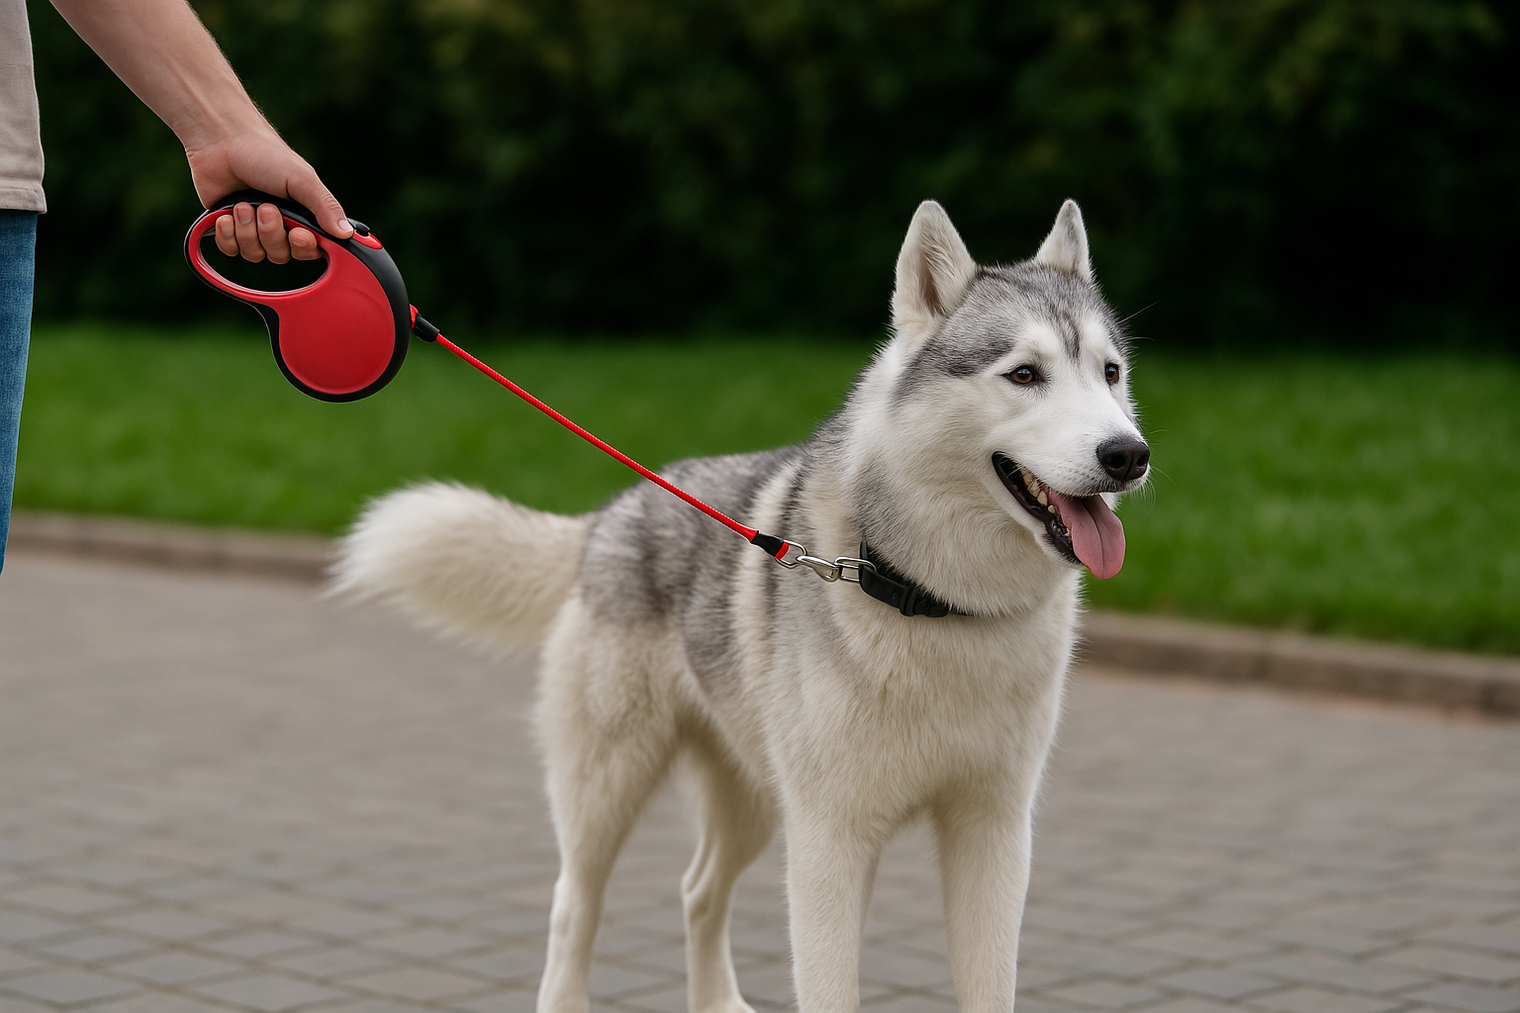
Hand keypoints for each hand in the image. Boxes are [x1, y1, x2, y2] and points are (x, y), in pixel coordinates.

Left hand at [187, 125, 352, 263]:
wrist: (221, 141)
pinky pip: (231, 250)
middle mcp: (280, 227)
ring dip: (246, 230)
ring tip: (242, 204)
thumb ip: (325, 207)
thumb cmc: (265, 155)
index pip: (312, 249)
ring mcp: (253, 230)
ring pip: (255, 254)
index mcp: (303, 216)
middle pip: (281, 255)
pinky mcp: (228, 230)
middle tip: (266, 208)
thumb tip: (346, 234)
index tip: (298, 234)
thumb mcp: (302, 179)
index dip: (304, 248)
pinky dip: (227, 234)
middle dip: (271, 233)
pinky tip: (226, 214)